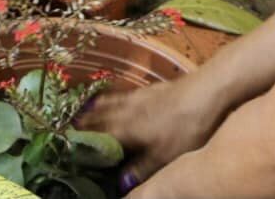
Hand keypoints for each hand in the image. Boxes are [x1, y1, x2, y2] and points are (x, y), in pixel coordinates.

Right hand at [79, 69, 225, 185]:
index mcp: (126, 128)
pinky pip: (124, 94)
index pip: (98, 135)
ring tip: (86, 110)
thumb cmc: (185, 129)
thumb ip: (141, 169)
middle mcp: (127, 110)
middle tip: (69, 126)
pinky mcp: (153, 89)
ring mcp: (140, 97)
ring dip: (97, 108)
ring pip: (111, 102)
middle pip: (100, 116)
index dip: (83, 140)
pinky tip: (119, 99)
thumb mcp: (164, 156)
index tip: (67, 142)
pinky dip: (114, 98)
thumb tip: (120, 184)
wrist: (208, 92)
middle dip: (85, 122)